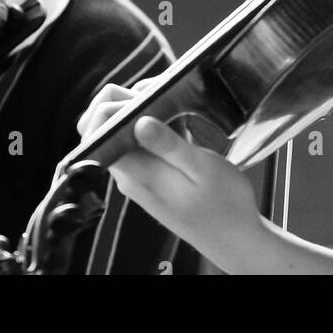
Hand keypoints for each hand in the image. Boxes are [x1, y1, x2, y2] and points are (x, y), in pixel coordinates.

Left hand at [75, 82, 265, 271]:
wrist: (233, 238)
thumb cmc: (224, 204)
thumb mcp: (204, 169)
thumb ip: (170, 145)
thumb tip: (139, 121)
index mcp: (138, 172)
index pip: (99, 132)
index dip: (114, 105)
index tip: (148, 97)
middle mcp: (129, 174)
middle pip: (101, 129)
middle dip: (121, 101)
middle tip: (160, 94)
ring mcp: (136, 176)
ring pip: (116, 133)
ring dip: (136, 111)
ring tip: (170, 103)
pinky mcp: (148, 177)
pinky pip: (133, 143)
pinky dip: (147, 125)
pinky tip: (174, 120)